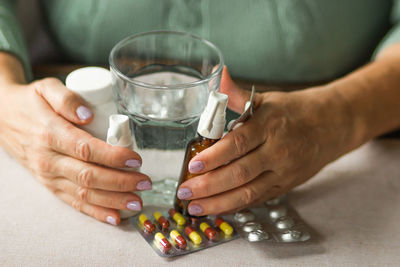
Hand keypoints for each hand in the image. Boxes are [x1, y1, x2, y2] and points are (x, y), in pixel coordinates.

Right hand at [0, 78, 151, 224]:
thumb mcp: (45, 88)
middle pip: (88, 176)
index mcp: (50, 134)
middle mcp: (48, 159)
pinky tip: (115, 217)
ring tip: (137, 202)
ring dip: (113, 201)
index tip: (135, 159)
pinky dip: (95, 212)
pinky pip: (73, 202)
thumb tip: (88, 114)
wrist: (3, 119)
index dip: (112, 157)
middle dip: (120, 182)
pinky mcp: (50, 185)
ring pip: (83, 194)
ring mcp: (48, 176)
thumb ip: (67, 99)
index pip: (85, 149)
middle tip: (145, 182)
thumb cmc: (31, 103)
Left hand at [176, 67, 352, 214]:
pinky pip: (257, 199)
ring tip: (195, 207)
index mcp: (270, 126)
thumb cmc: (296, 111)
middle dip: (208, 186)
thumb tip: (217, 75)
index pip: (237, 144)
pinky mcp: (286, 186)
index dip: (214, 157)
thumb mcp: (267, 99)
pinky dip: (235, 205)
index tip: (192, 165)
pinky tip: (217, 208)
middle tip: (184, 191)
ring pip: (248, 193)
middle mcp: (277, 151)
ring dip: (218, 203)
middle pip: (239, 174)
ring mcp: (283, 172)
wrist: (334, 125)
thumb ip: (237, 94)